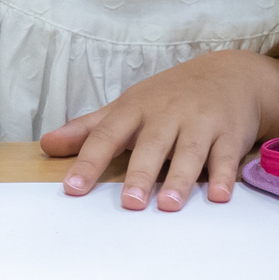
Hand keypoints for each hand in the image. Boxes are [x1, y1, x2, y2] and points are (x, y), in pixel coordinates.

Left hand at [41, 49, 272, 210]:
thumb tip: (46, 144)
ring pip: (190, 152)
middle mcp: (168, 115)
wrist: (232, 74)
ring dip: (180, 179)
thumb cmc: (170, 96)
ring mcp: (201, 123)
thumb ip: (89, 129)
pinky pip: (226, 156)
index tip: (73, 188)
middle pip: (152, 146)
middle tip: (129, 203)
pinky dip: (224, 176)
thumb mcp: (129, 106)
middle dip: (140, 173)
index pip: (107, 135)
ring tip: (168, 205)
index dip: (89, 161)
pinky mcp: (230, 133)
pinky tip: (218, 196)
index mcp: (137, 109)